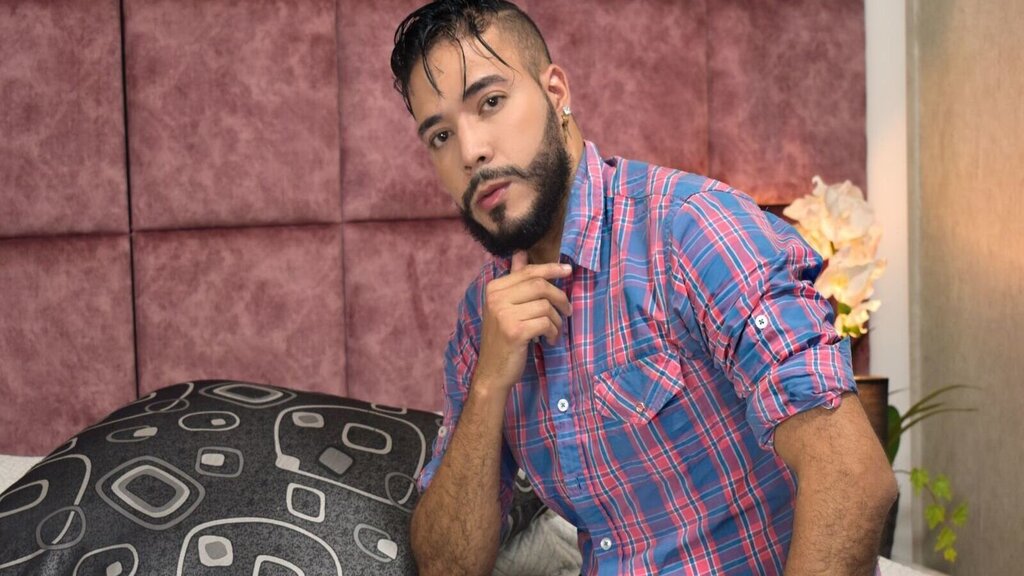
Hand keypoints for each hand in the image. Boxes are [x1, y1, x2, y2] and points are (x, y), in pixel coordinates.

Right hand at [473, 251, 571, 393]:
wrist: (492, 372)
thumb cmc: (503, 339)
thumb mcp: (505, 307)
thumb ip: (515, 281)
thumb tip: (521, 253)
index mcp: (494, 289)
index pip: (528, 272)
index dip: (551, 268)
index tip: (568, 270)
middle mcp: (496, 298)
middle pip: (540, 285)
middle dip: (560, 297)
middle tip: (567, 310)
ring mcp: (504, 314)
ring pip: (546, 306)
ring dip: (557, 320)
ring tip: (554, 331)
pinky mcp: (515, 331)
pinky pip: (546, 323)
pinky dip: (553, 332)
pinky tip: (550, 340)